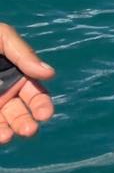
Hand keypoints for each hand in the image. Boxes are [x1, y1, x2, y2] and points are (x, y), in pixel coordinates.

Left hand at [0, 22, 54, 143]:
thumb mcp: (1, 37)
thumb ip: (24, 54)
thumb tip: (50, 73)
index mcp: (16, 76)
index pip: (35, 95)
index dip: (42, 105)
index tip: (44, 113)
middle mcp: (3, 94)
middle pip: (19, 115)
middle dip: (26, 124)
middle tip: (28, 129)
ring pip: (1, 125)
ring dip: (6, 132)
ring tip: (6, 135)